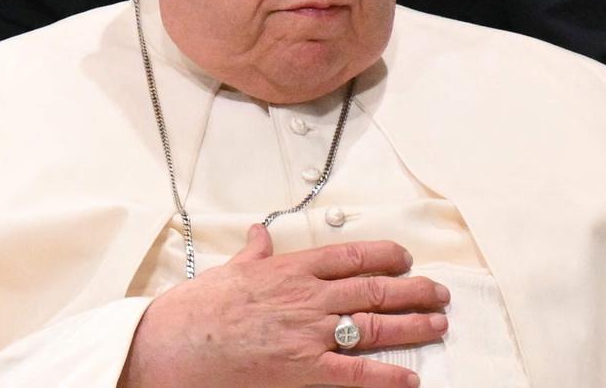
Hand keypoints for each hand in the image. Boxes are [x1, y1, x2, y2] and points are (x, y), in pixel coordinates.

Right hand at [118, 224, 449, 387]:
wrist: (167, 346)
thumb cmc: (194, 311)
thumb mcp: (228, 271)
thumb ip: (253, 253)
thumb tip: (260, 233)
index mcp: (289, 270)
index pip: (350, 256)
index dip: (385, 255)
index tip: (406, 258)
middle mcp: (306, 297)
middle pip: (373, 288)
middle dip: (413, 290)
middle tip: (438, 292)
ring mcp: (307, 333)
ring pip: (373, 325)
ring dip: (411, 325)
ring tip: (438, 324)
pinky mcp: (301, 369)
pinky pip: (354, 373)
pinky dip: (386, 375)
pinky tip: (410, 377)